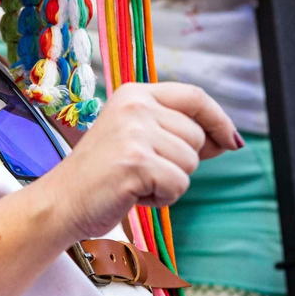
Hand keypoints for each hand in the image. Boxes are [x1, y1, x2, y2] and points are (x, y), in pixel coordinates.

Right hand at [43, 80, 240, 240]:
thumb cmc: (102, 175)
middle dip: (182, 161)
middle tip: (144, 170)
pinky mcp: (136, 163)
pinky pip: (178, 185)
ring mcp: (134, 133)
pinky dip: (162, 198)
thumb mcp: (139, 140)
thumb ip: (179, 134)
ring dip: (170, 182)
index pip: (194, 96)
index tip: (233, 140)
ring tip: (136, 181)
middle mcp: (135, 106)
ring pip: (191, 163)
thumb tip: (228, 138)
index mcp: (134, 94)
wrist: (62, 201)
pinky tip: (133, 194)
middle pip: (196, 135)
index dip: (219, 119)